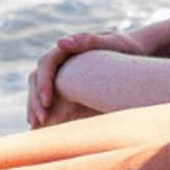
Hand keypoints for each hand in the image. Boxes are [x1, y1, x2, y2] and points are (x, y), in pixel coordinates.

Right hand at [27, 30, 143, 127]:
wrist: (134, 54)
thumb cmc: (124, 47)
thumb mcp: (110, 42)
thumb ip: (86, 41)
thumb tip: (59, 42)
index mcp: (67, 49)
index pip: (45, 64)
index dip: (43, 84)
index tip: (47, 103)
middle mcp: (60, 61)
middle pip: (37, 78)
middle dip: (35, 100)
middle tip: (39, 122)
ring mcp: (62, 74)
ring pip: (39, 90)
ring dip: (36, 108)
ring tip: (37, 127)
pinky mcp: (67, 87)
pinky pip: (50, 99)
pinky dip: (46, 112)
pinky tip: (45, 128)